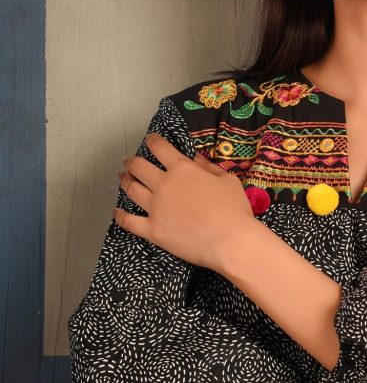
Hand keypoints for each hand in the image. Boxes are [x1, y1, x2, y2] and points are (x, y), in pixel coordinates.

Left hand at [113, 132, 255, 272]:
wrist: (231, 241)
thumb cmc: (234, 209)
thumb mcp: (227, 181)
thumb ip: (208, 167)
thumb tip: (195, 158)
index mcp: (182, 169)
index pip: (160, 148)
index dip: (152, 141)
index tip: (150, 140)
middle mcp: (164, 185)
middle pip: (138, 167)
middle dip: (132, 162)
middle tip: (129, 162)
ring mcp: (155, 208)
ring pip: (131, 189)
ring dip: (125, 182)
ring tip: (122, 179)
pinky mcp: (152, 230)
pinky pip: (129, 221)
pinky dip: (120, 215)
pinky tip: (117, 211)